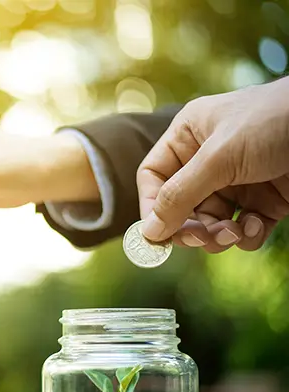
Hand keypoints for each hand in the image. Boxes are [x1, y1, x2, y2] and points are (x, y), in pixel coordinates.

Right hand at [137, 78, 288, 251]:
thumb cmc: (273, 121)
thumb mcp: (219, 157)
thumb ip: (180, 194)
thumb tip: (149, 230)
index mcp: (189, 137)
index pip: (154, 178)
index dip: (153, 206)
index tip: (159, 234)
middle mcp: (209, 160)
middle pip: (181, 206)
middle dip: (190, 226)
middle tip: (199, 239)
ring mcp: (238, 181)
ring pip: (211, 222)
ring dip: (218, 235)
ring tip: (233, 233)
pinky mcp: (266, 199)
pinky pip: (242, 227)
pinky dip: (246, 235)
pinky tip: (256, 227)